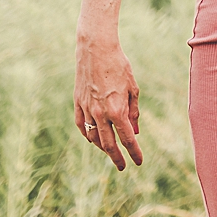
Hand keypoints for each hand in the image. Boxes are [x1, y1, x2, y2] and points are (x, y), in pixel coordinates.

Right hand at [74, 33, 142, 168]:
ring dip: (103, 147)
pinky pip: (82, 127)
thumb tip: (134, 131)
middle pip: (109, 144)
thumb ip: (133, 110)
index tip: (138, 161)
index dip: (134, 152)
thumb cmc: (119, 65)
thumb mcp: (132, 86)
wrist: (96, 50)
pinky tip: (93, 139)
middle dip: (117, 157)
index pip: (127, 138)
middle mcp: (101, 114)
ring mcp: (87, 110)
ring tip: (110, 151)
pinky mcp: (78, 104)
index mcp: (117, 109)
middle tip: (123, 166)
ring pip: (94, 138)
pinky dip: (88, 135)